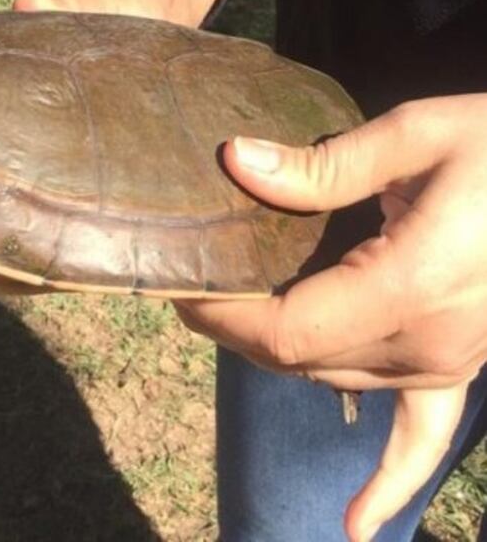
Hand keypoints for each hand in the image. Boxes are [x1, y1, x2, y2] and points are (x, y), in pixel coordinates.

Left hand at [177, 94, 486, 539]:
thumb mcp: (420, 135)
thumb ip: (322, 166)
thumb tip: (235, 161)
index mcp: (408, 287)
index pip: (283, 331)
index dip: (221, 317)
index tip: (179, 285)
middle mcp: (425, 343)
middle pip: (297, 359)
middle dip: (234, 326)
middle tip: (195, 281)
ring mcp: (447, 364)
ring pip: (331, 380)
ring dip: (277, 355)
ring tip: (233, 315)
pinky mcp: (461, 368)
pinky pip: (422, 437)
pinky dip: (388, 480)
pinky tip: (356, 525)